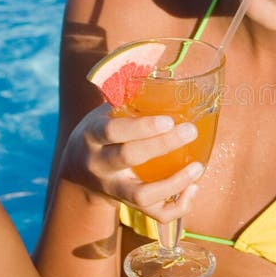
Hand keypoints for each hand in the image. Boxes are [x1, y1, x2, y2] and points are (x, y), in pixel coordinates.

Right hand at [60, 104, 203, 222]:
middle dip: (162, 145)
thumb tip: (158, 61)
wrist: (77, 174)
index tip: (168, 119)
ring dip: (173, 183)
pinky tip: (194, 189)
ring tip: (198, 168)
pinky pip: (154, 215)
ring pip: (142, 195)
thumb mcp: (104, 112)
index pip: (113, 131)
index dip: (141, 127)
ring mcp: (114, 188)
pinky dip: (177, 208)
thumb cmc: (102, 133)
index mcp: (94, 135)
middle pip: (129, 158)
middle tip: (190, 131)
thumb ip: (127, 94)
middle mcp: (100, 164)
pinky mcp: (128, 206)